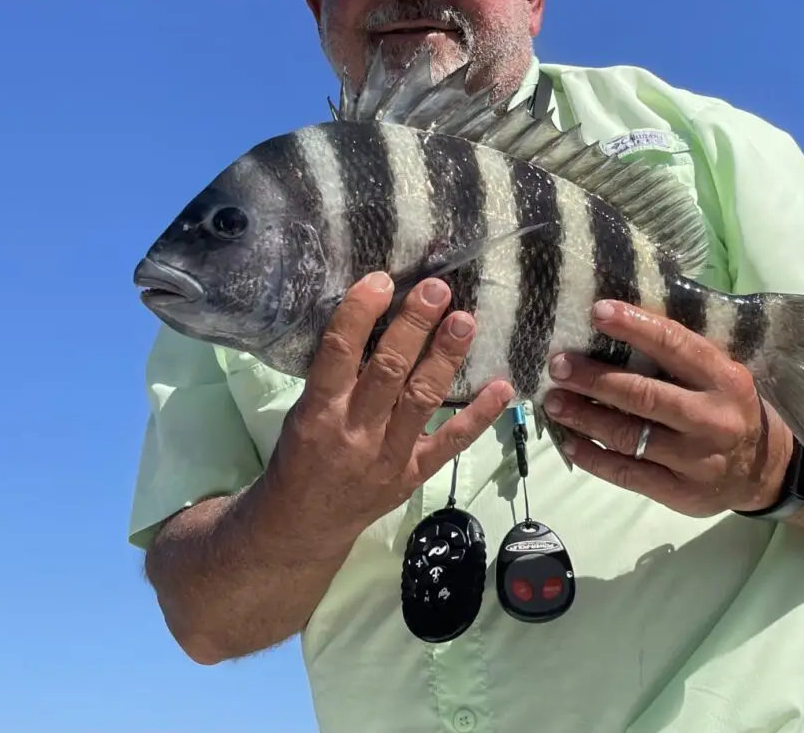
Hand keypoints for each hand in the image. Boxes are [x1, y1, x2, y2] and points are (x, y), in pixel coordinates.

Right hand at [268, 272, 513, 553]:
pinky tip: (502, 387)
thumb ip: (335, 374)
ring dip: (446, 357)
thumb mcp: (302, 411)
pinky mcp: (414, 474)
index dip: (360, 313)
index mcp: (319, 410)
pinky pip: (451, 442)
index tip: (381, 279)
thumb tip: (374, 317)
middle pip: (388, 370)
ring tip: (465, 321)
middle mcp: (355, 430)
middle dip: (413, 326)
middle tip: (436, 290)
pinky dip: (479, 415)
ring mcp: (388, 455)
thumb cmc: (301, 454)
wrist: (303, 525)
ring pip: (422, 399)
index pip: (338, 352)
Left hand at [543, 300, 794, 515]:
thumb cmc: (728, 406)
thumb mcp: (720, 374)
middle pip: (644, 395)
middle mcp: (713, 419)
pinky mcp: (682, 494)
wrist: (765, 470)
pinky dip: (593, 458)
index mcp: (725, 379)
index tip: (597, 311)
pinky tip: (570, 441)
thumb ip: (680, 354)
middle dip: (595, 379)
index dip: (635, 326)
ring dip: (584, 417)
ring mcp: (698, 461)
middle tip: (558, 364)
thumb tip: (616, 322)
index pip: (675, 345)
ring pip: (630, 436)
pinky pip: (628, 474)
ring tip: (553, 401)